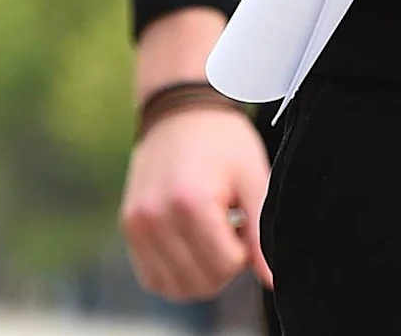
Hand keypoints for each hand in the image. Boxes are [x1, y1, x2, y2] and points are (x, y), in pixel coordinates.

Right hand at [122, 100, 270, 299]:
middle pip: (203, 281)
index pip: (226, 265)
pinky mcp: (129, 228)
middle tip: (228, 230)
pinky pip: (153, 279)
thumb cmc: (222, 141)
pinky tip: (189, 247)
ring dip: (201, 275)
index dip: (244, 251)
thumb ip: (261, 233)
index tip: (241, 222)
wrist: (178, 111)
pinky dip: (175, 276)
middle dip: (224, 266)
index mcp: (191, 202)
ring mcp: (137, 225)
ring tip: (208, 237)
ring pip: (178, 288)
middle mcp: (157, 217)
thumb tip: (272, 281)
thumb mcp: (252, 178)